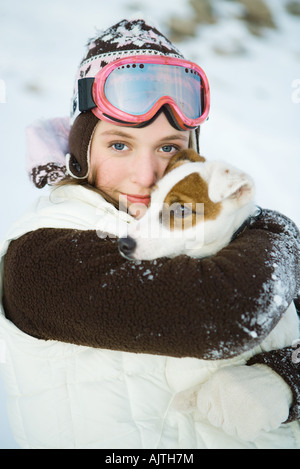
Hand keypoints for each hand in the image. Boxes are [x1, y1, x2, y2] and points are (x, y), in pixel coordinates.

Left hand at [174, 364, 291, 440]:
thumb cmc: (243, 381)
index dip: (215, 403)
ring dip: (239, 420)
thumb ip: (196, 395)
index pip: (203, 406)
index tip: (227, 395)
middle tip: (239, 399)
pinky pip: (243, 434)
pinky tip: (256, 413)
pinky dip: (251, 427)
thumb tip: (175, 406)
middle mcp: (224, 395)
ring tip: (249, 404)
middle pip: (215, 418)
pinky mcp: (249, 424)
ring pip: (229, 427)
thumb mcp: (219, 380)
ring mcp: (237, 410)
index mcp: (215, 383)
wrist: (274, 381)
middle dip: (227, 413)